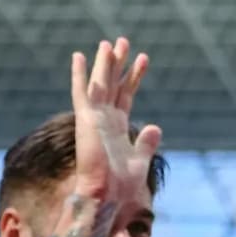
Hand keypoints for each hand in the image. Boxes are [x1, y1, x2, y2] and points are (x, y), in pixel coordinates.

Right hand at [69, 37, 161, 202]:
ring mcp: (94, 118)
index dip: (134, 76)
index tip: (143, 58)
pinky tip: (79, 56)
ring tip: (109, 43)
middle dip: (118, 63)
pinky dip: (80, 75)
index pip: (126, 95)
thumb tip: (156, 127)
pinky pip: (82, 92)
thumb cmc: (121, 186)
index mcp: (118, 128)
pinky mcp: (86, 120)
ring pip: (99, 84)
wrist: (107, 195)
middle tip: (123, 41)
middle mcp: (105, 119)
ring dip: (104, 64)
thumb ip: (146, 143)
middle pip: (112, 84)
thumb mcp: (141, 160)